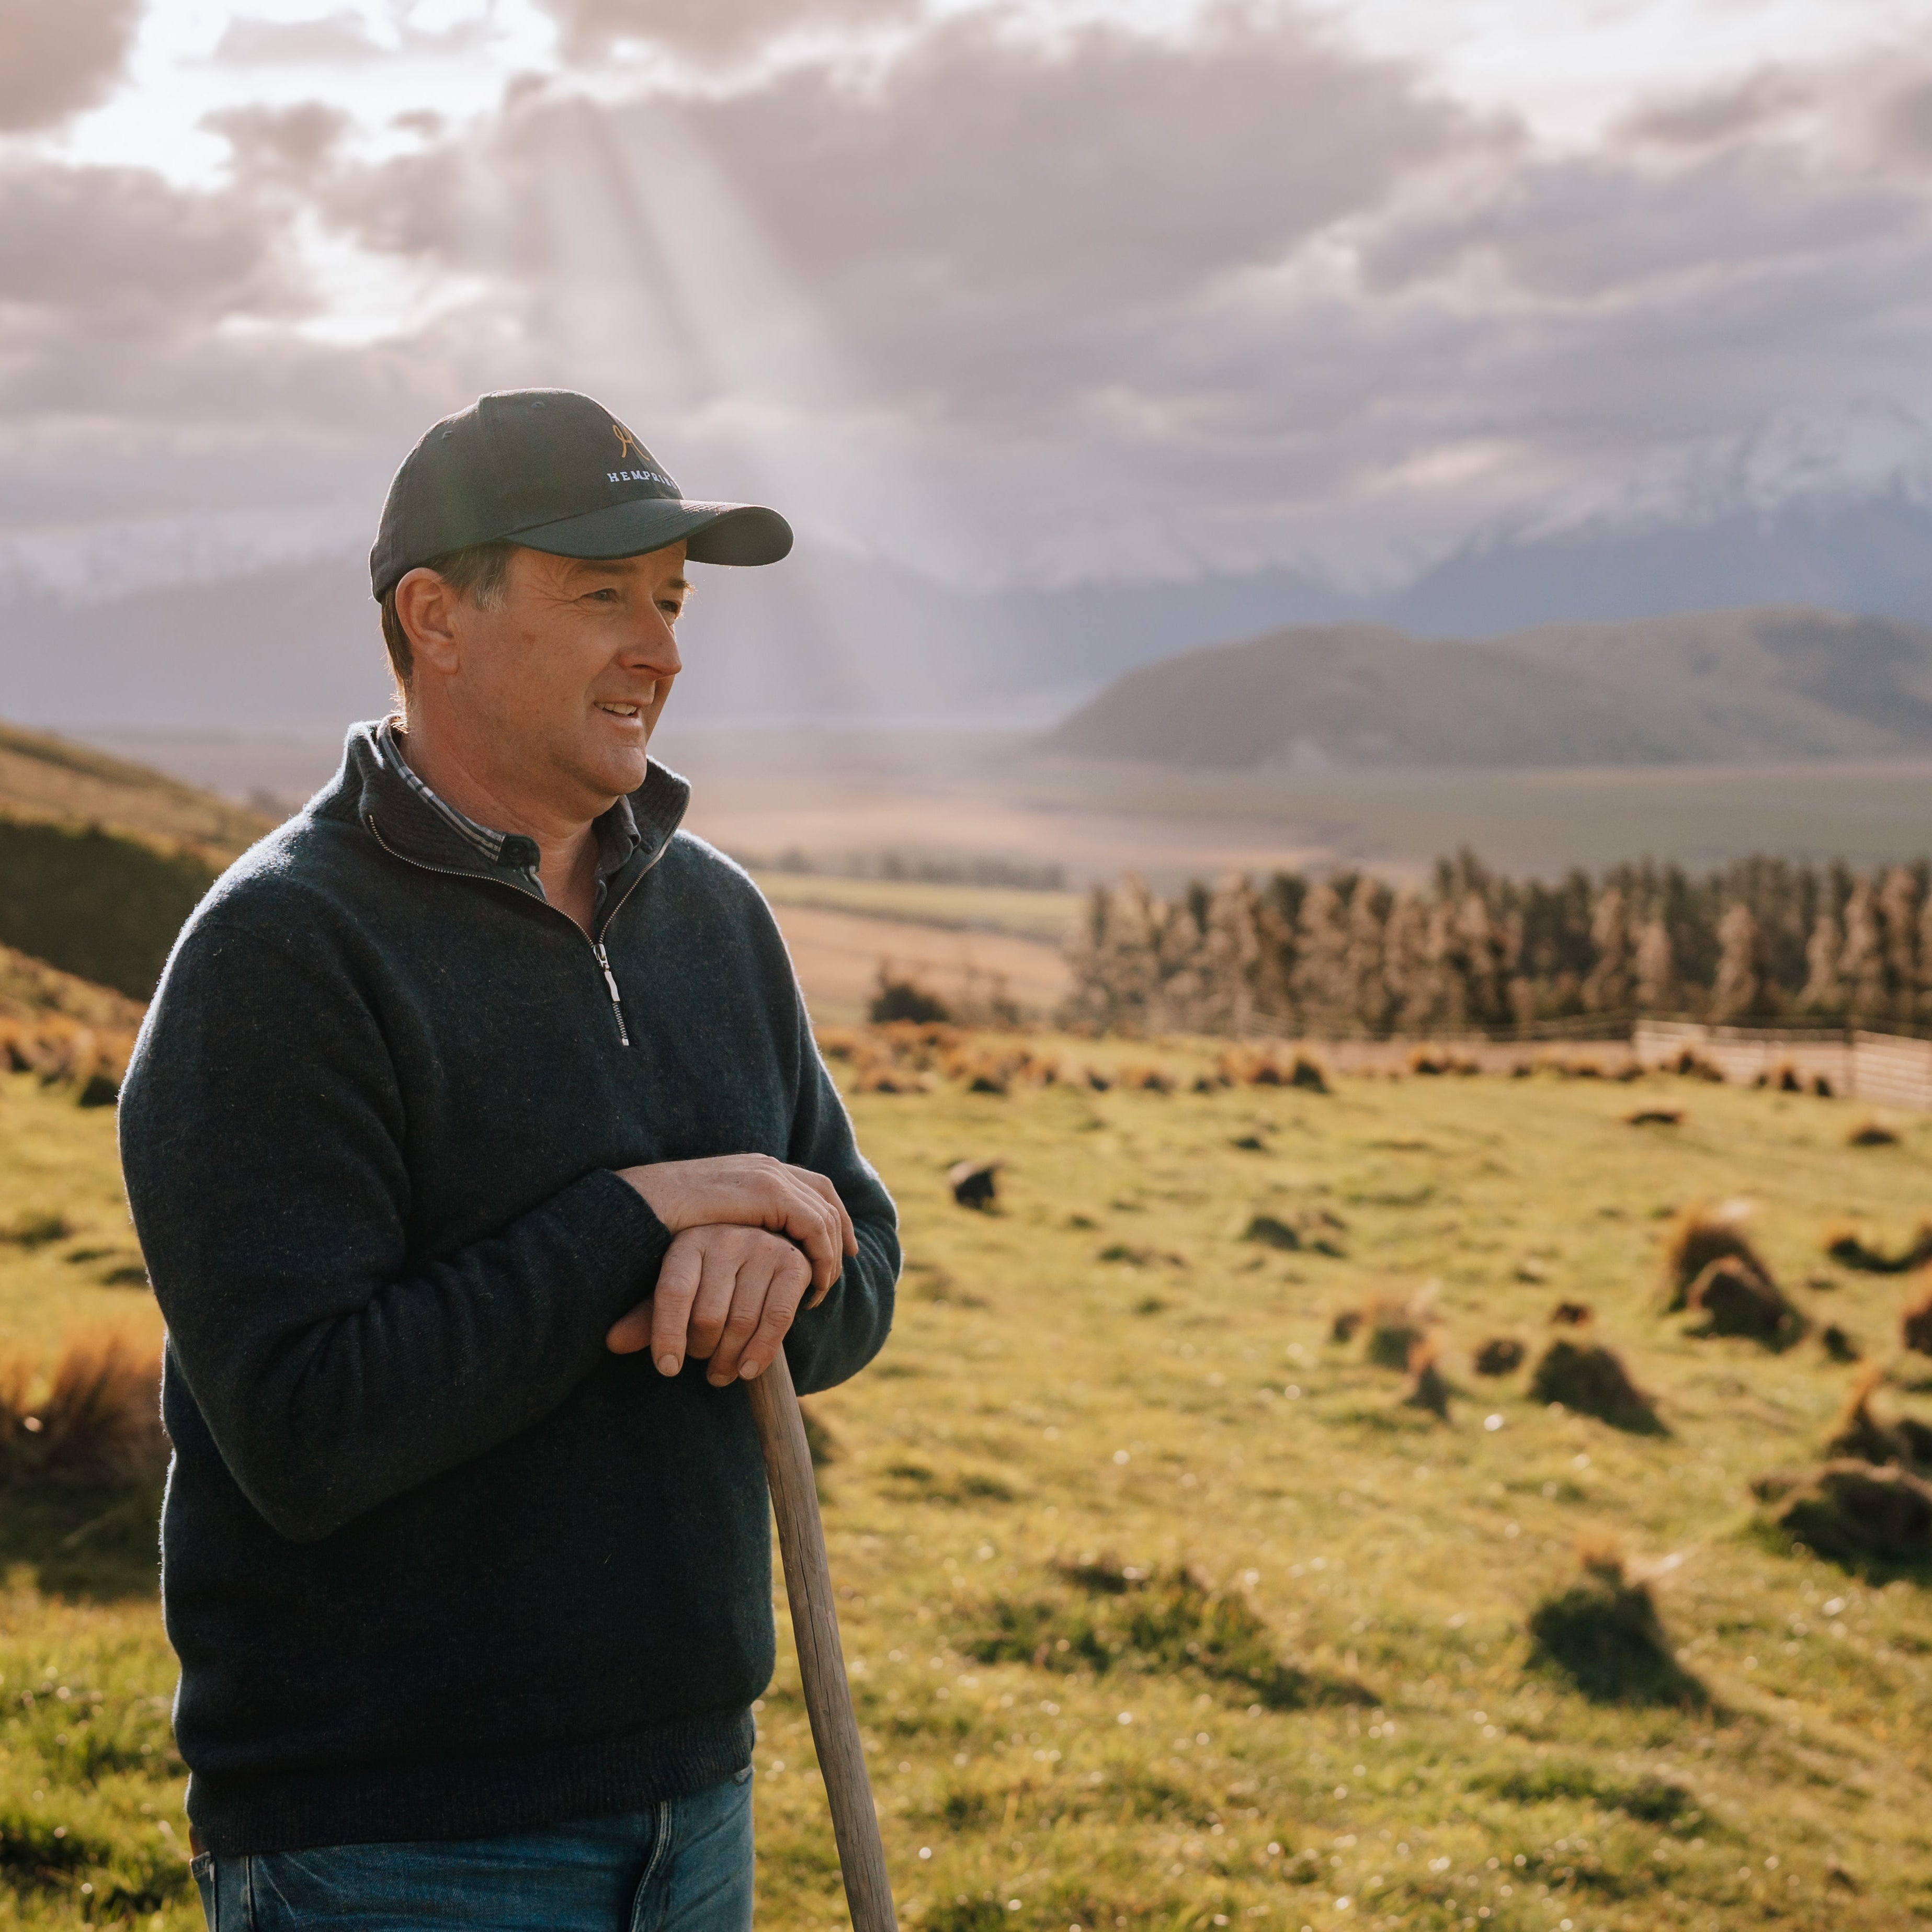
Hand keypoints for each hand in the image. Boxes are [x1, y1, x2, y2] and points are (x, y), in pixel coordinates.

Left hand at [607, 1225, 814, 1383]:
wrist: (764, 1251)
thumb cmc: (709, 1280)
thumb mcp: (677, 1294)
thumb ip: (648, 1319)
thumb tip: (611, 1343)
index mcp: (688, 1240)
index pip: (673, 1292)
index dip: (667, 1335)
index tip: (667, 1369)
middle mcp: (726, 1237)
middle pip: (708, 1315)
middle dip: (702, 1351)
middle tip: (701, 1363)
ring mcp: (762, 1247)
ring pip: (741, 1321)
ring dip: (730, 1361)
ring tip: (721, 1374)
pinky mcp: (793, 1264)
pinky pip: (777, 1318)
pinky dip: (762, 1352)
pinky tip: (748, 1371)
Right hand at [616, 1154, 854, 1296]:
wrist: (638, 1207)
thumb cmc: (661, 1221)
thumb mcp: (710, 1220)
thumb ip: (736, 1224)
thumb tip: (750, 1248)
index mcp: (755, 1167)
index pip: (811, 1184)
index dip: (832, 1212)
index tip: (839, 1245)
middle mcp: (766, 1166)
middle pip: (825, 1194)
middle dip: (842, 1229)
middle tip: (846, 1264)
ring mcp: (768, 1176)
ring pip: (824, 1213)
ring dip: (831, 1251)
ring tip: (823, 1287)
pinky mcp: (766, 1193)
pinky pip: (813, 1225)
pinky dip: (820, 1255)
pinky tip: (814, 1283)